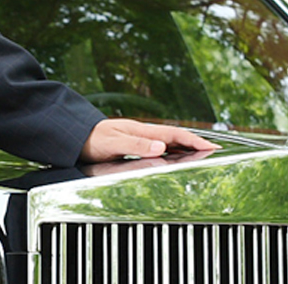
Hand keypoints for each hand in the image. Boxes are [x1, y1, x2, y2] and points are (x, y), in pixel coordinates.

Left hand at [80, 118, 219, 162]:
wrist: (72, 136)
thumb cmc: (91, 139)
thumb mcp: (114, 143)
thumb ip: (137, 146)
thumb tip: (161, 148)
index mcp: (141, 131)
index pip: (174, 135)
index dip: (194, 140)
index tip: (212, 146)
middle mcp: (142, 133)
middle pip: (175, 137)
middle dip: (195, 142)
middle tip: (214, 149)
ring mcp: (138, 137)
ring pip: (168, 142)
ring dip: (185, 147)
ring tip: (200, 153)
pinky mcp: (132, 144)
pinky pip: (158, 147)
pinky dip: (171, 151)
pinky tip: (173, 157)